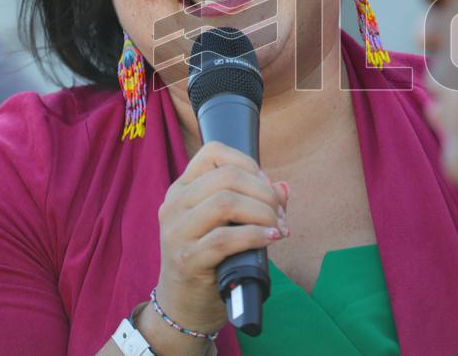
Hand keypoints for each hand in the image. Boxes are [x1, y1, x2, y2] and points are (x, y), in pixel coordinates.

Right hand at [148, 142, 288, 345]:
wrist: (184, 306)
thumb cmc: (211, 260)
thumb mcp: (228, 224)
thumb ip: (255, 202)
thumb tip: (283, 187)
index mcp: (182, 189)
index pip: (213, 152)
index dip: (247, 163)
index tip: (266, 186)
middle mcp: (174, 205)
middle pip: (226, 177)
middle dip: (263, 192)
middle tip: (279, 213)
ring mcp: (176, 232)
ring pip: (225, 202)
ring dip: (262, 212)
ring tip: (277, 228)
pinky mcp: (186, 259)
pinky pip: (225, 238)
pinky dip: (255, 236)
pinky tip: (270, 240)